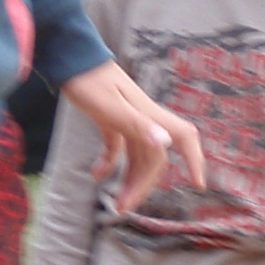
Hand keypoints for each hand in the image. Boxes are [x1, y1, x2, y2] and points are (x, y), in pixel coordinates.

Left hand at [61, 61, 206, 212]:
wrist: (67, 54)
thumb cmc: (87, 78)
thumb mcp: (108, 105)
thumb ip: (136, 125)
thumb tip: (166, 143)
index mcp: (148, 114)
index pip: (183, 137)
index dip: (194, 159)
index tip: (197, 184)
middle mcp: (142, 118)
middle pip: (155, 157)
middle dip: (143, 185)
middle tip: (122, 209)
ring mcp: (126, 119)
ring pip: (138, 156)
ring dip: (129, 180)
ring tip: (114, 205)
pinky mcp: (110, 118)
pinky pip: (118, 147)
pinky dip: (109, 163)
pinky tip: (96, 175)